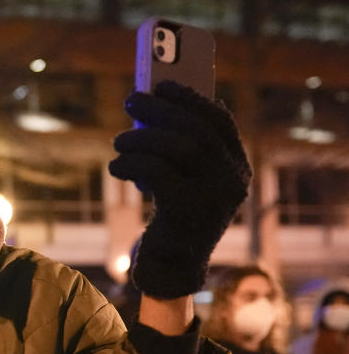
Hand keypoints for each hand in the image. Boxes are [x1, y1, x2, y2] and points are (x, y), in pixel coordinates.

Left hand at [109, 80, 251, 298]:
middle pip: (195, 130)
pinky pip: (156, 172)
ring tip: (118, 142)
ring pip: (176, 147)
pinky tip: (116, 167)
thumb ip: (186, 152)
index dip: (191, 99)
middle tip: (132, 100)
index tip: (164, 84)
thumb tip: (163, 106)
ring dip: (140, 138)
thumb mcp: (187, 183)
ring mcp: (213, 197)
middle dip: (161, 110)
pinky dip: (131, 163)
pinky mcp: (186, 212)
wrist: (172, 270)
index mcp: (237, 169)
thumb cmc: (174, 220)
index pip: (219, 122)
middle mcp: (232, 181)